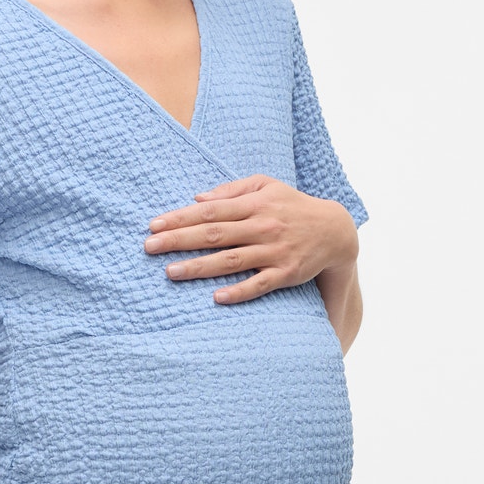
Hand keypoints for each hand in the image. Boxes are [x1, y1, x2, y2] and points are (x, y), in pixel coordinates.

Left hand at [144, 174, 358, 304]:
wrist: (334, 230)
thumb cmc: (291, 205)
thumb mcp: (266, 186)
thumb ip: (231, 190)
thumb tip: (197, 199)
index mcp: (254, 204)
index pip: (210, 211)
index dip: (180, 218)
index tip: (154, 225)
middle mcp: (262, 227)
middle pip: (214, 235)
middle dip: (179, 240)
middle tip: (149, 247)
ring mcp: (274, 252)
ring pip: (231, 261)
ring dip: (199, 267)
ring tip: (170, 272)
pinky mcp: (286, 274)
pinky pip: (259, 285)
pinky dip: (239, 292)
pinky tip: (217, 298)